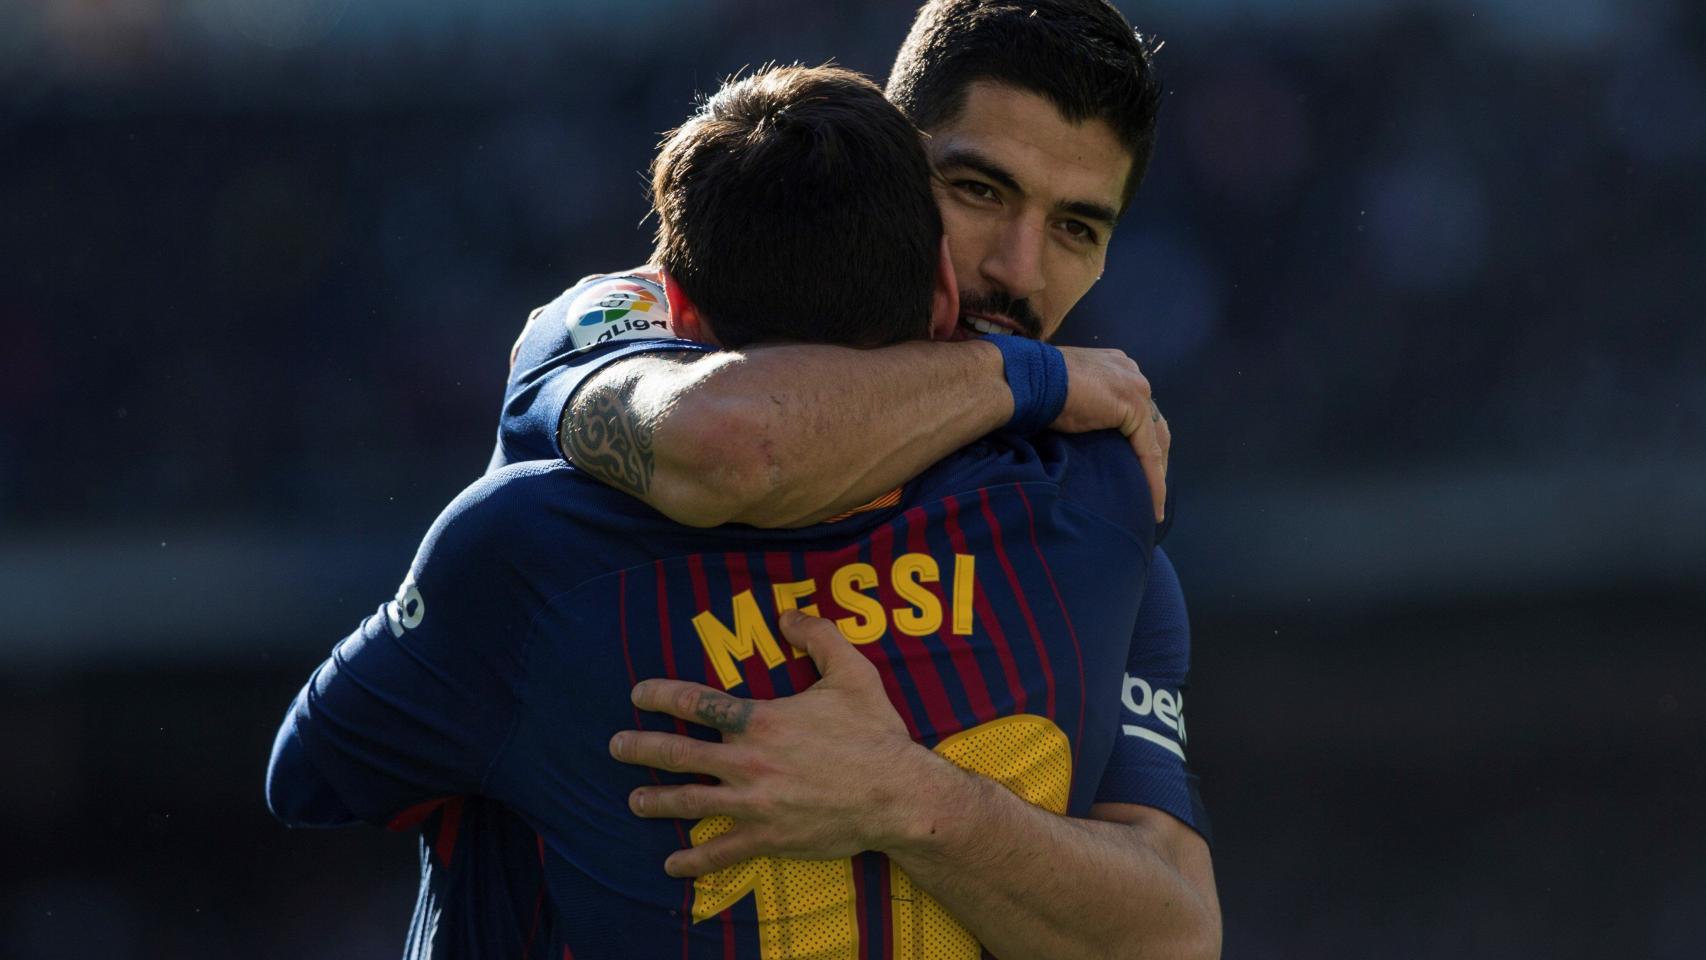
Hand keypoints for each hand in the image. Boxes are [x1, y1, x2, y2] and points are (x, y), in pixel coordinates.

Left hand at [609, 611, 932, 876]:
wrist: (898, 795)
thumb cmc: (875, 733)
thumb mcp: (852, 673)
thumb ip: (818, 637)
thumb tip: (787, 615)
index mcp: (761, 720)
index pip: (696, 703)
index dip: (661, 696)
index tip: (638, 695)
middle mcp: (748, 761)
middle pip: (678, 754)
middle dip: (641, 749)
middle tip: (615, 747)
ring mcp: (754, 803)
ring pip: (691, 802)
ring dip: (656, 801)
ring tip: (633, 800)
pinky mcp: (768, 837)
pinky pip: (722, 850)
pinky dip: (694, 859)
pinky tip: (672, 863)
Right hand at [1052, 347, 1170, 521]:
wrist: (1028, 380)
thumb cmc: (1035, 389)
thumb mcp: (1067, 398)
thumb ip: (1084, 408)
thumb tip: (1080, 431)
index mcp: (1115, 367)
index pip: (1138, 411)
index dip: (1140, 442)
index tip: (1135, 469)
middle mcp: (1131, 372)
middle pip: (1154, 424)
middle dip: (1156, 459)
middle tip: (1150, 490)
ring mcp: (1136, 387)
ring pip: (1156, 439)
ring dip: (1156, 473)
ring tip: (1153, 504)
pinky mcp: (1134, 405)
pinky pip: (1148, 450)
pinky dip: (1152, 478)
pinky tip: (1152, 503)